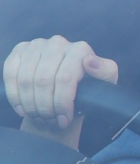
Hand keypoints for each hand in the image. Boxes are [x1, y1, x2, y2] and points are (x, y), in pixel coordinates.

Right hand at [3, 35, 118, 150]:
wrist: (67, 90)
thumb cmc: (88, 88)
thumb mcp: (105, 83)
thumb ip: (105, 72)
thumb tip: (89, 61)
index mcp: (80, 49)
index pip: (65, 78)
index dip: (62, 103)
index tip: (64, 120)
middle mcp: (58, 43)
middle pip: (43, 80)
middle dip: (45, 107)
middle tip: (49, 120)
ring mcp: (37, 45)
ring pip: (26, 79)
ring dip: (30, 104)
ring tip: (39, 117)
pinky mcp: (20, 50)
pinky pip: (10, 74)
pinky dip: (15, 95)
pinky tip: (23, 109)